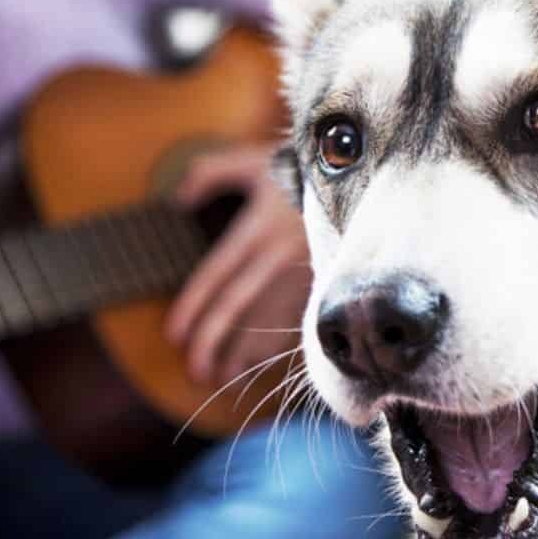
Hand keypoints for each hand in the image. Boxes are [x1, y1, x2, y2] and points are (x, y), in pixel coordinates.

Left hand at [164, 146, 310, 390]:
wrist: (362, 178)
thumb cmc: (300, 170)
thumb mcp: (252, 162)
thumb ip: (210, 173)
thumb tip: (178, 199)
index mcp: (255, 231)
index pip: (216, 277)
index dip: (192, 308)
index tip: (175, 335)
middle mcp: (276, 258)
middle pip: (237, 307)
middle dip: (212, 342)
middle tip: (196, 369)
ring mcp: (303, 275)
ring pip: (266, 322)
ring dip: (243, 354)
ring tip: (222, 377)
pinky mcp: (325, 285)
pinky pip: (297, 321)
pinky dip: (276, 347)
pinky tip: (259, 364)